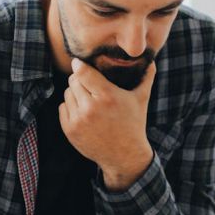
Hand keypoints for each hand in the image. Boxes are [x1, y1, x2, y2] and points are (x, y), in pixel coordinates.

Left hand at [59, 58, 156, 190]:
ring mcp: (78, 120)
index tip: (78, 62)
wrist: (124, 155)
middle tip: (89, 83)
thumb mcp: (141, 99)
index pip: (82, 72)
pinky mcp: (70, 130)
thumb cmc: (134, 124)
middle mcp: (90, 108)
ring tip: (88, 99)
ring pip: (67, 93)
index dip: (79, 65)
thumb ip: (146, 77)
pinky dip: (70, 107)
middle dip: (80, 79)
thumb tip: (151, 59)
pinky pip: (62, 107)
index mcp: (107, 97)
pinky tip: (83, 111)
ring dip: (75, 93)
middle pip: (73, 81)